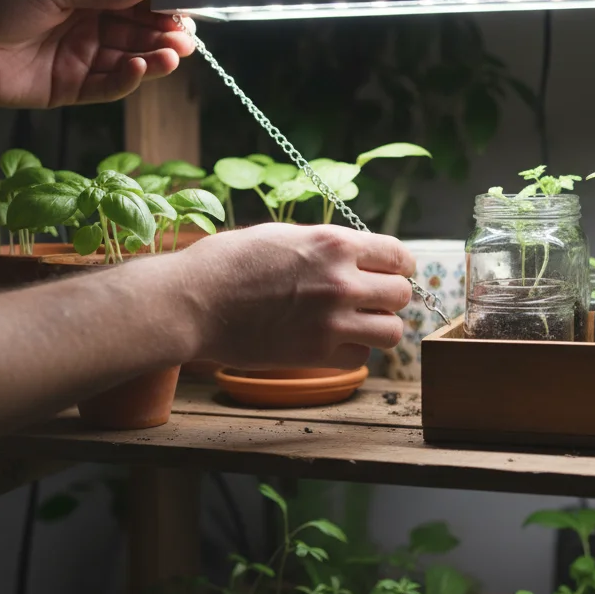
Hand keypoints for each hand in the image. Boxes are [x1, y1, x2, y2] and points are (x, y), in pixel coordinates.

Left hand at [0, 0, 194, 106]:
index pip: (134, 3)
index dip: (162, 7)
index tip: (188, 10)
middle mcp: (86, 29)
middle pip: (137, 34)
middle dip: (165, 36)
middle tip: (189, 39)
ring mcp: (79, 61)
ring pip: (128, 62)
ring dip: (153, 59)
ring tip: (173, 56)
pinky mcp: (69, 90)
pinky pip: (107, 87)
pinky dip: (127, 80)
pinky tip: (140, 69)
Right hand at [164, 223, 415, 369]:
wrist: (194, 302)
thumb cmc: (228, 262)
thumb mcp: (283, 236)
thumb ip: (326, 246)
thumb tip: (356, 255)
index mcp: (335, 243)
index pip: (398, 255)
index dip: (399, 265)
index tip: (393, 272)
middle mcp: (342, 281)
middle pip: (400, 294)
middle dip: (388, 296)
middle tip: (370, 300)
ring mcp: (332, 321)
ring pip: (392, 331)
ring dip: (379, 327)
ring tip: (358, 324)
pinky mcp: (317, 354)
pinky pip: (361, 357)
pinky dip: (353, 351)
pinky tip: (333, 342)